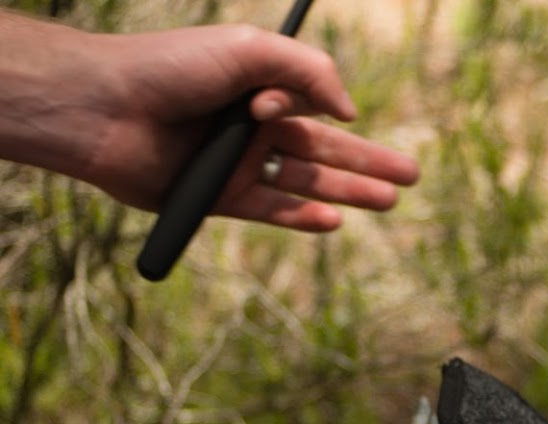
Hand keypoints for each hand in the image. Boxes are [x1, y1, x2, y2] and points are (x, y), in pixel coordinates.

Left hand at [0, 15, 418, 230]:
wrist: (105, 108)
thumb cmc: (169, 67)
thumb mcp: (249, 48)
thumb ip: (310, 72)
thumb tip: (351, 112)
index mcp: (257, 87)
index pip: (313, 105)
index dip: (320, 110)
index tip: (295, 110)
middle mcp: (250, 127)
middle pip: (323, 150)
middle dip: (369, 163)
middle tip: (411, 177)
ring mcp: (237, 165)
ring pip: (305, 183)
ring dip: (350, 193)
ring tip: (390, 201)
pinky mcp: (219, 199)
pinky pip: (271, 210)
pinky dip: (304, 217)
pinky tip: (335, 220)